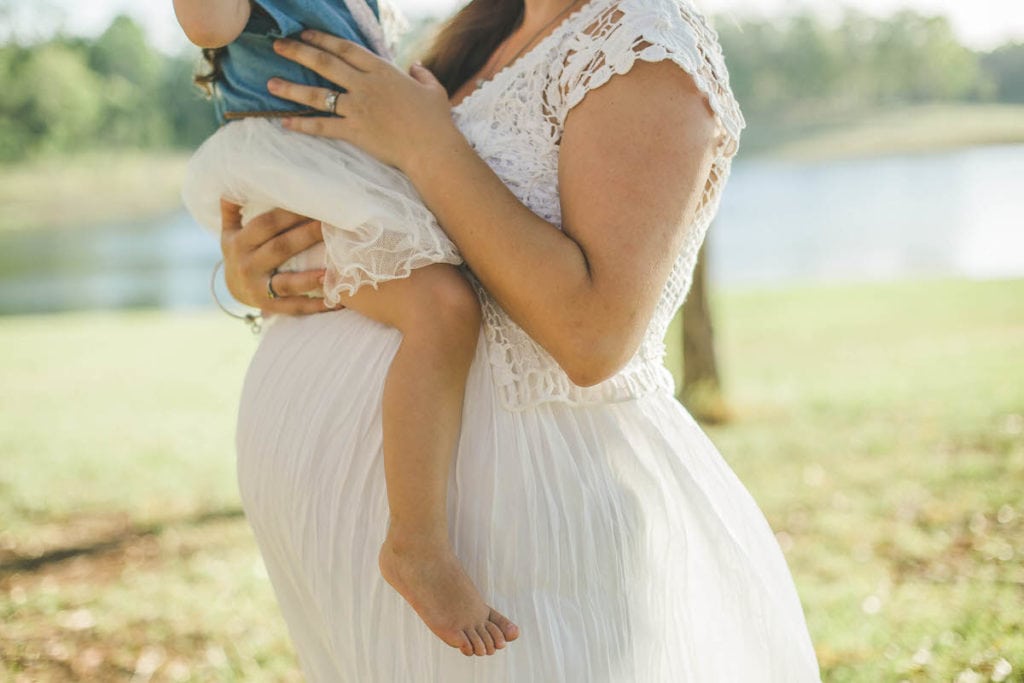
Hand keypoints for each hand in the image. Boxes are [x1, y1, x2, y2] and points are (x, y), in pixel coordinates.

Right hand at [219, 200, 332, 314]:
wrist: (233, 290)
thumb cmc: (240, 252)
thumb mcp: (230, 231)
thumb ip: (232, 208)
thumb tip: (233, 181)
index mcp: (240, 243)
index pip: (265, 225)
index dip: (288, 214)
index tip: (312, 203)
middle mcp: (248, 266)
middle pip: (280, 249)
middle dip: (305, 236)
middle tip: (331, 225)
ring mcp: (259, 289)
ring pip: (286, 283)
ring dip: (309, 279)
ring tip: (330, 271)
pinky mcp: (271, 307)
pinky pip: (295, 307)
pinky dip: (316, 305)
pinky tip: (336, 301)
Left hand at [267, 31, 457, 172]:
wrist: (433, 148)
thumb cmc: (436, 120)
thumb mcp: (434, 90)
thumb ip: (423, 74)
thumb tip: (417, 66)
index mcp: (382, 71)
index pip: (346, 49)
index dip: (323, 39)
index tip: (305, 32)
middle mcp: (365, 86)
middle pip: (325, 64)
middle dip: (299, 53)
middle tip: (277, 46)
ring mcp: (358, 109)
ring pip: (318, 95)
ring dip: (292, 89)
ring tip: (270, 84)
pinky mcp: (355, 132)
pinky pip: (323, 127)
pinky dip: (303, 125)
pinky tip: (285, 123)